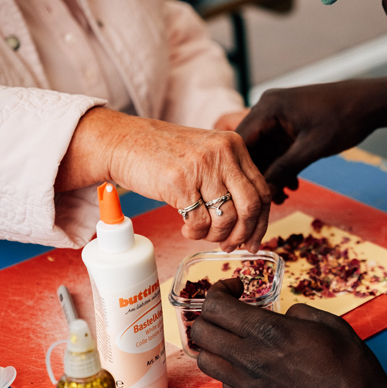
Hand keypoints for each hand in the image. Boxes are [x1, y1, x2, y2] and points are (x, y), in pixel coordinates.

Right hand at [55, 108, 270, 251]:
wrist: (124, 142)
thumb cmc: (164, 154)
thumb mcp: (206, 155)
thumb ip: (229, 177)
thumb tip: (248, 223)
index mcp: (234, 145)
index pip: (262, 190)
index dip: (261, 221)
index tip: (253, 240)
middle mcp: (223, 153)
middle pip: (250, 206)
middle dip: (243, 234)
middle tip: (230, 245)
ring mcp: (201, 167)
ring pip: (226, 218)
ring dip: (215, 235)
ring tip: (201, 233)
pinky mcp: (179, 183)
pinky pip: (200, 222)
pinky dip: (195, 233)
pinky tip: (186, 229)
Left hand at [191, 279, 386, 387]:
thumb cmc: (349, 368)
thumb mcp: (328, 323)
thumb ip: (298, 312)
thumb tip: (286, 315)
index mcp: (269, 332)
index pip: (216, 306)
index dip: (220, 290)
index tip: (235, 289)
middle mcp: (250, 359)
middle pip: (201, 331)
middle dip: (212, 314)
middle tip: (230, 311)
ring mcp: (247, 387)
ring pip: (205, 360)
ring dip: (216, 343)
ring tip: (236, 339)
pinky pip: (224, 383)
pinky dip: (231, 369)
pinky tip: (252, 365)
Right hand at [236, 74, 386, 202]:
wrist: (370, 103)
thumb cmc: (343, 120)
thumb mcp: (311, 149)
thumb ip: (284, 169)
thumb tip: (263, 193)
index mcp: (268, 108)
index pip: (240, 142)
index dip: (241, 170)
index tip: (244, 196)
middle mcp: (268, 108)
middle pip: (251, 148)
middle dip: (259, 176)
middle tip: (266, 203)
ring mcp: (280, 116)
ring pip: (266, 151)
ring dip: (273, 174)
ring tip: (282, 198)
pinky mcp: (291, 123)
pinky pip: (279, 148)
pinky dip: (284, 166)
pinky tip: (293, 185)